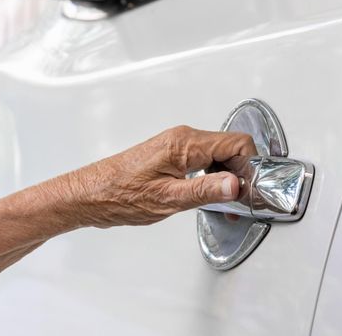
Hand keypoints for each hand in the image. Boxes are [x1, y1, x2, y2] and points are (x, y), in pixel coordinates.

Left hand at [47, 125, 256, 227]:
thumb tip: (235, 184)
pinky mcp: (173, 155)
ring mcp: (178, 146)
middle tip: (242, 200)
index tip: (251, 189)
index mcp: (185, 144)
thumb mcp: (168, 199)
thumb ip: (206, 190)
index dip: (251, 166)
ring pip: (219, 155)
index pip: (237, 143)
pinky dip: (214, 177)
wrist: (90, 195)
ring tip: (228, 202)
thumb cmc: (119, 195)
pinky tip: (212, 196)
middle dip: (242, 173)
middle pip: (231, 148)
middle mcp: (183, 139)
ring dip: (228, 177)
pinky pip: (205, 160)